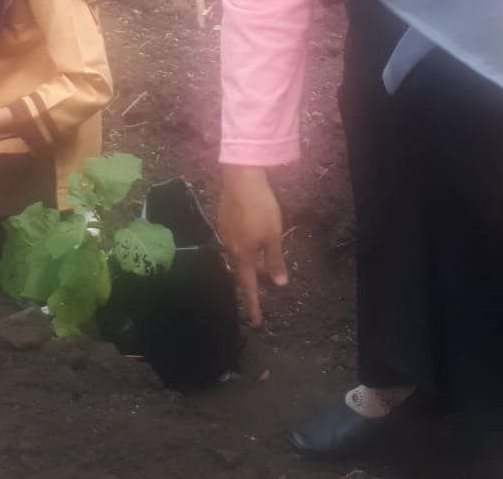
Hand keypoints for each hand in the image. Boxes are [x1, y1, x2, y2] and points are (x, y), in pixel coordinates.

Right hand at [218, 165, 288, 326]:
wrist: (240, 179)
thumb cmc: (260, 210)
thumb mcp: (273, 236)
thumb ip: (275, 261)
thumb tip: (279, 283)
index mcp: (243, 256)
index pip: (249, 287)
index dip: (254, 305)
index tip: (256, 322)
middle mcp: (230, 248)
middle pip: (242, 271)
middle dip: (253, 280)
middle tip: (267, 283)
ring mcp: (224, 233)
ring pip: (238, 255)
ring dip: (250, 262)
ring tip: (262, 260)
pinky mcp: (223, 220)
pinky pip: (234, 242)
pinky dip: (244, 247)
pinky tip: (252, 238)